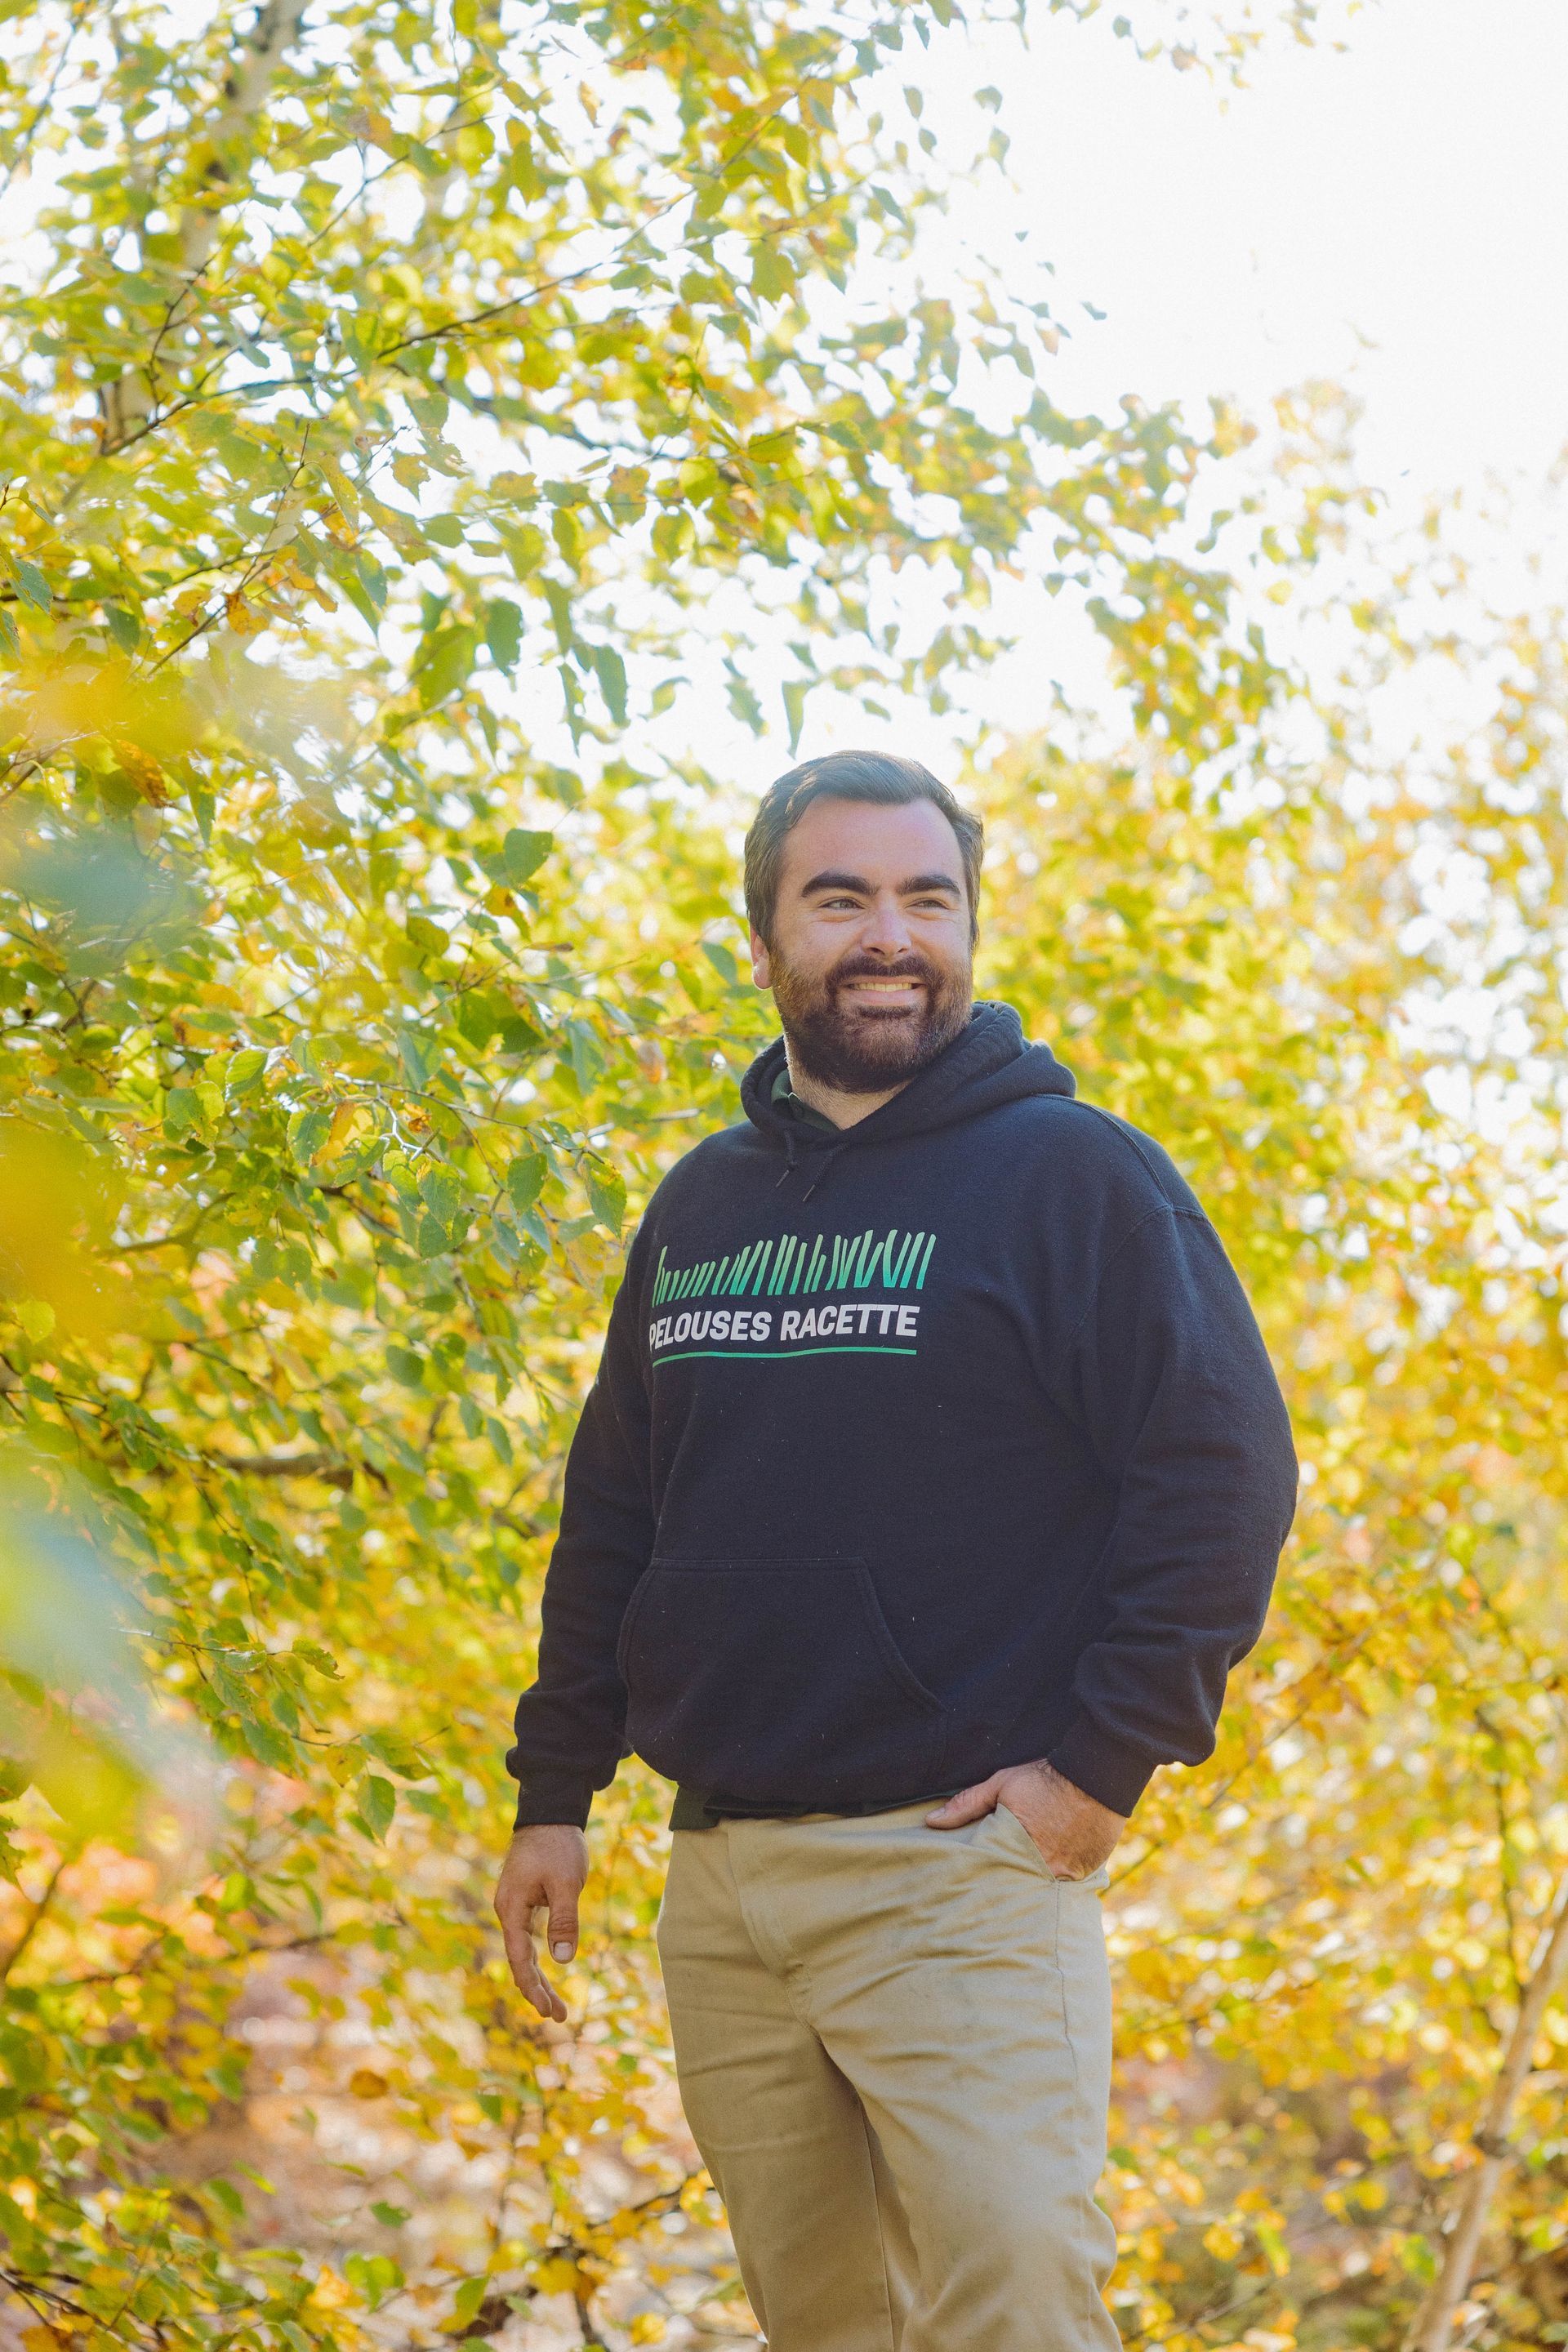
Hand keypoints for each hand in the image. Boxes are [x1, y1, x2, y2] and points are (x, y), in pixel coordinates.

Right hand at [493, 1824, 588, 2020]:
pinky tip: (548, 1971)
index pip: (518, 1958)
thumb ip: (563, 1920)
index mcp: (512, 1908)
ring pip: (523, 1951)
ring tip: (557, 2006)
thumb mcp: (566, 1882)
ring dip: (539, 1977)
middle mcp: (508, 1910)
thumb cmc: (557, 1845)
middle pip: (519, 1960)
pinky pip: (528, 1937)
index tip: (547, 2011)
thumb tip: (562, 1960)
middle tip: (558, 2016)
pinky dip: (538, 1958)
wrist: (549, 1813)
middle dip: (537, 1990)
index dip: (532, 1987)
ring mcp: (515, 1906)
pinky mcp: (525, 1900)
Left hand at [926, 1758, 1125, 1878]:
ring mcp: (1068, 1873)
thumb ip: (967, 1805)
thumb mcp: (1001, 1785)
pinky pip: (1070, 1883)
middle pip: (1020, 1886)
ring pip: (1045, 1887)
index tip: (975, 1887)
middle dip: (1011, 1886)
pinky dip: (1061, 1876)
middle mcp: (1044, 1869)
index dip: (986, 1880)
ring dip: (1037, 1882)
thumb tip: (931, 1822)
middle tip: (1003, 1885)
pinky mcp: (1088, 1871)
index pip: (993, 1877)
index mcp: (1017, 1850)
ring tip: (1028, 1879)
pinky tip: (1055, 1867)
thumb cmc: (1045, 1779)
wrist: (1096, 1773)